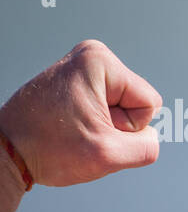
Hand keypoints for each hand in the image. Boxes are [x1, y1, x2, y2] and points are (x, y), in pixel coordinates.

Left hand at [0, 40, 160, 187]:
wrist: (7, 152)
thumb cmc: (48, 149)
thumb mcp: (109, 155)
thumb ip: (147, 148)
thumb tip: (149, 138)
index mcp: (99, 61)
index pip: (149, 104)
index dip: (127, 127)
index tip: (94, 128)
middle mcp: (91, 56)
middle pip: (136, 103)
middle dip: (116, 126)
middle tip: (82, 131)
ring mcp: (82, 68)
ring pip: (123, 109)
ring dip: (105, 127)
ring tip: (74, 129)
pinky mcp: (76, 81)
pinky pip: (107, 108)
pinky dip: (94, 124)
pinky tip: (70, 127)